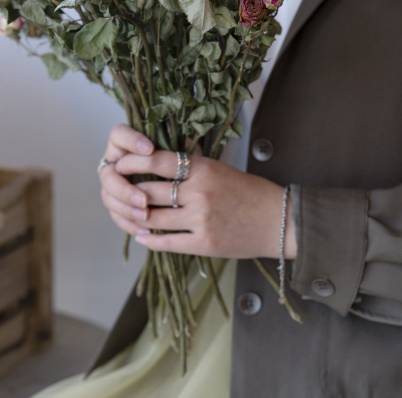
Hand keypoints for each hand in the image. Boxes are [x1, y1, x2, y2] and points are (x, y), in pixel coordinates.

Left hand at [99, 124, 296, 258]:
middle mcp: (199, 193)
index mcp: (204, 169)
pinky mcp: (205, 244)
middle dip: (130, 193)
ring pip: (154, 219)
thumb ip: (192, 165)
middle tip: (120, 192)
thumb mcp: (221, 169)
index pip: (158, 161)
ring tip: (129, 215)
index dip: (133, 163)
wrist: (280, 222)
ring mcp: (201, 220)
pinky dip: (150, 240)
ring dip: (137, 218)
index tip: (121, 164)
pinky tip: (143, 237)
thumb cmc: (252, 193)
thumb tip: (162, 158)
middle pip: (149, 191)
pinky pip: (167, 243)